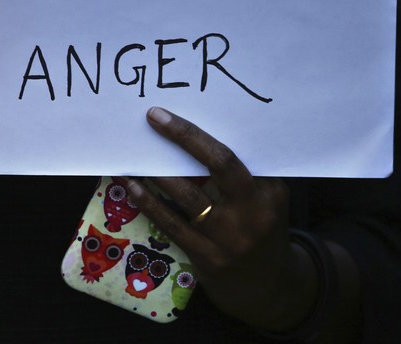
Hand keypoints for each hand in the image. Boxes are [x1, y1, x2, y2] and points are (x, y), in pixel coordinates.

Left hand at [125, 106, 315, 331]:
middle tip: (154, 116)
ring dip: (156, 170)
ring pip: (188, 194)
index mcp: (270, 189)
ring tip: (132, 150)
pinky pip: (172, 222)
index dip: (203, 131)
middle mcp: (253, 210)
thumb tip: (193, 135)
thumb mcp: (265, 200)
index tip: (175, 111)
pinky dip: (148, 201)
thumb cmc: (259, 229)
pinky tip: (130, 185)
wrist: (266, 288)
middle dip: (185, 136)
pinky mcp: (207, 256)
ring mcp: (230, 236)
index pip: (236, 151)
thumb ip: (241, 173)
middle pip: (219, 163)